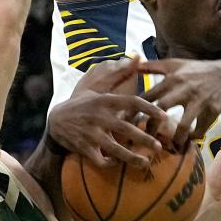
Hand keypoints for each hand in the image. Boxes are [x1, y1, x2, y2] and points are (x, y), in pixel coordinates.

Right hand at [49, 58, 169, 168]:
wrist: (56, 121)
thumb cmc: (83, 103)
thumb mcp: (98, 87)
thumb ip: (119, 74)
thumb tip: (139, 56)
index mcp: (105, 101)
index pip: (131, 102)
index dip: (149, 108)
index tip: (164, 116)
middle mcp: (99, 117)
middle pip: (125, 128)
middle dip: (143, 138)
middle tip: (159, 146)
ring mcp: (90, 133)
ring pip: (114, 149)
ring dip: (131, 157)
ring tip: (146, 163)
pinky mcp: (84, 147)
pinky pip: (100, 160)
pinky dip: (111, 164)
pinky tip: (120, 164)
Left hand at [138, 57, 220, 147]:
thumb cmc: (201, 70)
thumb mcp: (177, 64)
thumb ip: (155, 66)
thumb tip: (136, 64)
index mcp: (172, 78)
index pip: (147, 95)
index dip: (134, 110)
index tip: (124, 123)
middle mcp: (183, 88)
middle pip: (160, 110)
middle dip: (150, 127)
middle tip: (146, 138)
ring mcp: (199, 100)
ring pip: (183, 125)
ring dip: (175, 138)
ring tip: (172, 144)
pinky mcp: (213, 110)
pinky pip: (201, 129)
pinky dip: (194, 137)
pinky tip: (190, 139)